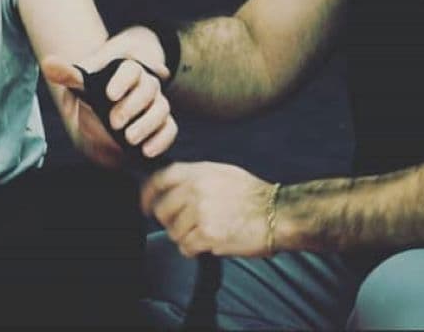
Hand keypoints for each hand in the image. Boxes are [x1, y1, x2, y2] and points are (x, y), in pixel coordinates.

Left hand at [42, 55, 177, 165]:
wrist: (106, 120)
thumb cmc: (96, 98)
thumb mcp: (82, 85)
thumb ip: (69, 75)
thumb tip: (47, 63)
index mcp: (127, 72)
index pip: (131, 69)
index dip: (122, 81)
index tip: (109, 95)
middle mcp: (146, 86)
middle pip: (149, 89)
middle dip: (132, 106)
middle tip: (114, 122)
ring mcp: (156, 106)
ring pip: (161, 110)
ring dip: (146, 125)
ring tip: (129, 139)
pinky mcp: (163, 125)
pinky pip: (169, 130)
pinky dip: (161, 140)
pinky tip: (146, 151)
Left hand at [141, 162, 273, 257]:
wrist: (279, 214)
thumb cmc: (254, 196)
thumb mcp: (223, 173)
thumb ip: (196, 177)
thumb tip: (171, 186)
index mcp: (198, 172)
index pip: (159, 179)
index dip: (146, 194)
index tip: (145, 206)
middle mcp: (196, 190)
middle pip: (162, 209)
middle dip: (169, 222)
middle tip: (184, 227)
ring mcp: (200, 212)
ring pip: (173, 231)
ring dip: (185, 237)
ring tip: (204, 234)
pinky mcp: (207, 234)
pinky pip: (186, 247)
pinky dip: (194, 250)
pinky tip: (209, 244)